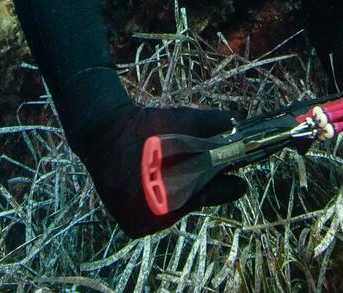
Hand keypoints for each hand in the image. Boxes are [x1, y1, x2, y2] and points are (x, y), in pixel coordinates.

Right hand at [75, 102, 243, 238]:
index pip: (204, 194)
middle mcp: (151, 216)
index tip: (241, 184)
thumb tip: (240, 115)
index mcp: (163, 190)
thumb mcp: (179, 121)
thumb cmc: (144, 127)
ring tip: (176, 171)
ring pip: (175, 211)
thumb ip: (211, 123)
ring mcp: (141, 225)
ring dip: (180, 194)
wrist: (101, 133)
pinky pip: (159, 217)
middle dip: (200, 187)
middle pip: (190, 203)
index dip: (224, 187)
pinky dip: (163, 202)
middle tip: (208, 170)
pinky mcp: (132, 228)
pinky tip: (160, 182)